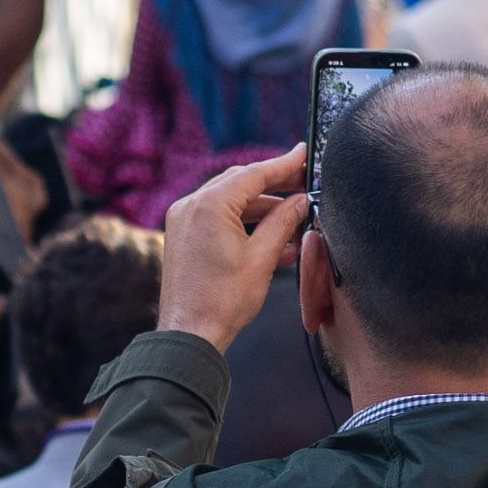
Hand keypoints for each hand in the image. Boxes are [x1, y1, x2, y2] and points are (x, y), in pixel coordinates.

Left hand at [156, 148, 310, 351]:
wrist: (190, 334)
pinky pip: (219, 220)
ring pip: (231, 202)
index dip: (284, 164)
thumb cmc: (222, 301)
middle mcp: (191, 206)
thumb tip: (300, 201)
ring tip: (295, 218)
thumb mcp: (262, 257)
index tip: (303, 153)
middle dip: (275, 185)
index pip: (254, 174)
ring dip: (262, 209)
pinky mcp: (184, 237)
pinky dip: (245, 225)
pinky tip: (275, 238)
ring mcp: (184, 221)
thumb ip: (283, 222)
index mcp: (209, 205)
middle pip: (241, 184)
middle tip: (303, 184)